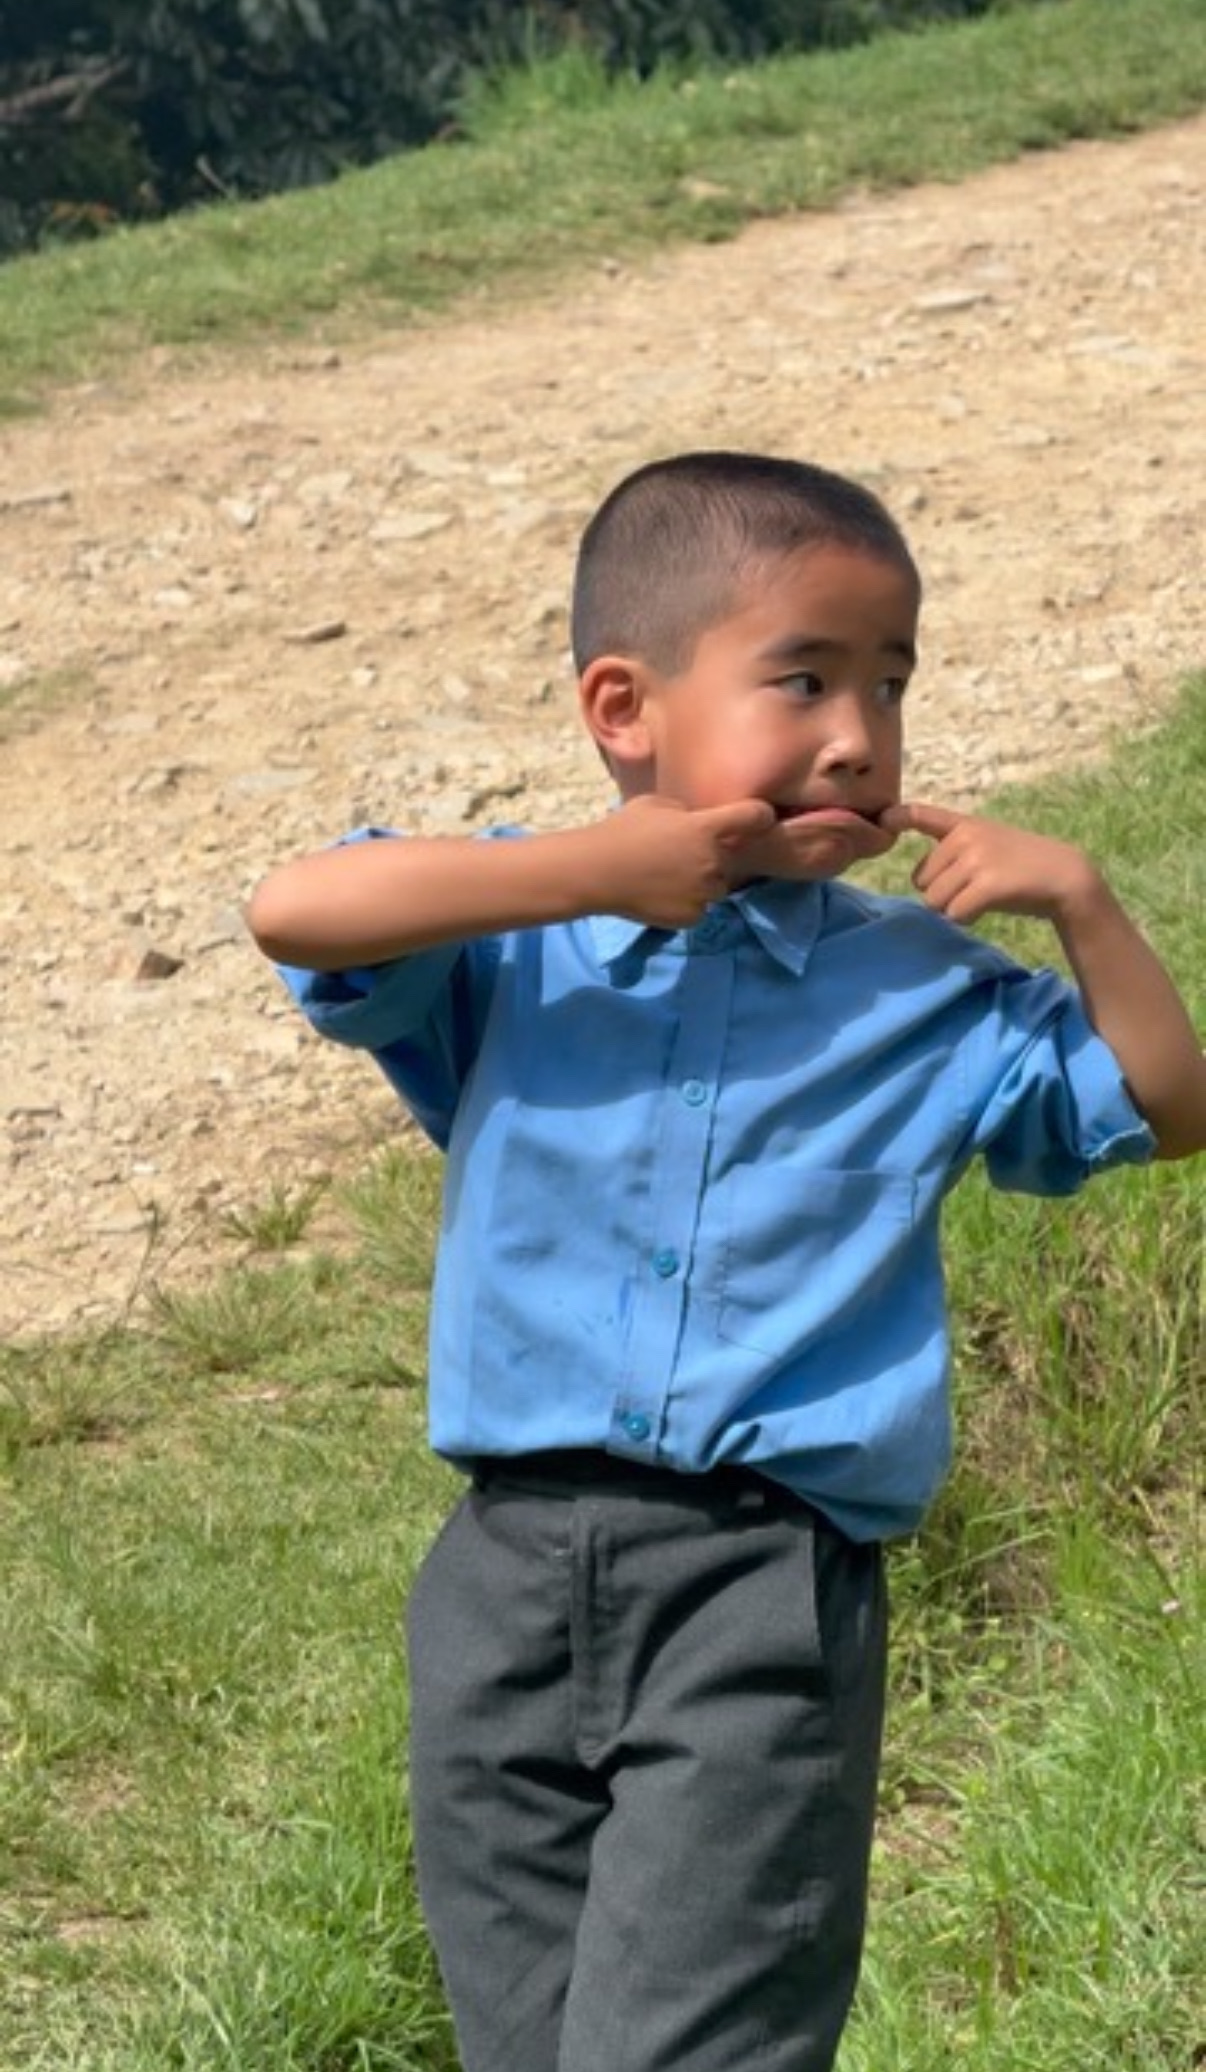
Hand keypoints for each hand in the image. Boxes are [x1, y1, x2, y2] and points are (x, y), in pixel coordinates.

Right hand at [591, 795, 776, 928]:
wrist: (596, 871)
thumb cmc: (622, 830)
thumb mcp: (656, 804)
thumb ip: (686, 812)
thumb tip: (697, 819)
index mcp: (706, 828)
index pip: (755, 816)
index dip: (760, 815)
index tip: (760, 818)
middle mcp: (713, 860)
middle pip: (731, 858)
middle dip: (715, 856)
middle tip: (684, 855)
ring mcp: (704, 892)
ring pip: (717, 886)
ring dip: (703, 882)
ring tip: (671, 877)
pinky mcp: (692, 916)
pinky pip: (701, 908)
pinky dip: (688, 903)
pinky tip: (663, 895)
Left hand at [880, 801, 1104, 925]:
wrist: (1065, 876)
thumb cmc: (1021, 866)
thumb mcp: (987, 844)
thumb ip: (955, 852)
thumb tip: (919, 880)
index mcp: (964, 825)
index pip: (922, 814)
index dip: (899, 817)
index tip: (883, 819)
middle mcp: (966, 838)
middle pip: (921, 882)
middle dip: (942, 893)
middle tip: (974, 887)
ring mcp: (977, 859)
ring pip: (934, 901)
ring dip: (953, 908)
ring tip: (983, 897)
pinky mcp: (988, 884)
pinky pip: (954, 913)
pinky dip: (966, 918)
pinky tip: (987, 908)